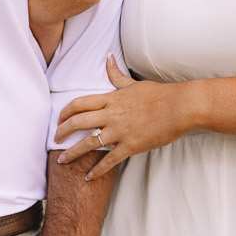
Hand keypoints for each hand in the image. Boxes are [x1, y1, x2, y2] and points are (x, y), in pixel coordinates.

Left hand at [56, 56, 194, 177]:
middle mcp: (111, 114)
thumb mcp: (134, 83)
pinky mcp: (131, 146)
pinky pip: (109, 160)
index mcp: (111, 98)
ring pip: (88, 143)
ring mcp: (120, 131)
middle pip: (78, 122)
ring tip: (61, 161)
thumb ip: (116, 75)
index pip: (79, 103)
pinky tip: (88, 177)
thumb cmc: (160, 94)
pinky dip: (97, 170)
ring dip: (72, 153)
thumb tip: (108, 57)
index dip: (65, 112)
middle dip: (62, 132)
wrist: (180, 107)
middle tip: (55, 140)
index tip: (58, 119)